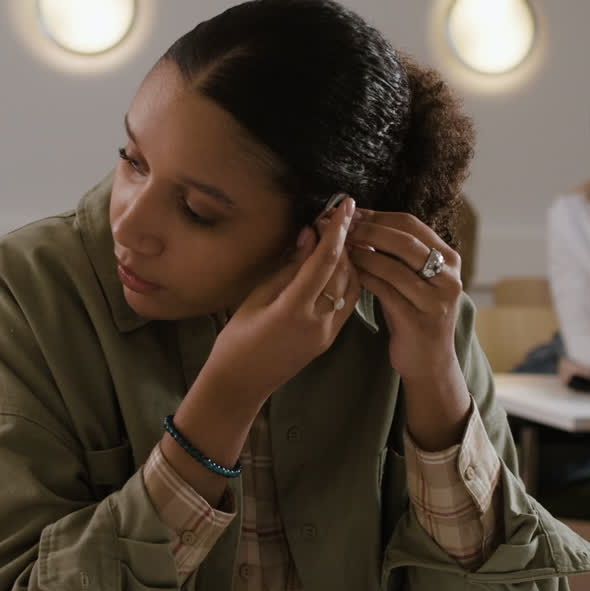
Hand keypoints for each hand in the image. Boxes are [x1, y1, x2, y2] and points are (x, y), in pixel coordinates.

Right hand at [206, 198, 360, 406]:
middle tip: (333, 217)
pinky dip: (348, 278)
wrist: (240, 384)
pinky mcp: (330, 339)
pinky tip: (338, 264)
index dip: (337, 230)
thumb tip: (309, 235)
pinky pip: (349, 302)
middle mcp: (317, 322)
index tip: (345, 205)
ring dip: (349, 259)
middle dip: (343, 240)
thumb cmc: (237, 340)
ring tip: (337, 237)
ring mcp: (327, 333)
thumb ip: (288, 267)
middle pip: (343, 271)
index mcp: (293, 310)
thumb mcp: (256, 298)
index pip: (325, 261)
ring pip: (352, 286)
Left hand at [347, 209, 470, 448]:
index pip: (411, 224)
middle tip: (342, 227)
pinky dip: (366, 278)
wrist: (429, 361)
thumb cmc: (414, 313)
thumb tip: (362, 220)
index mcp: (449, 259)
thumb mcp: (414, 279)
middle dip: (369, 231)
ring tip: (341, 248)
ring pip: (394, 266)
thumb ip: (398, 253)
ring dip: (363, 254)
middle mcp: (448, 277)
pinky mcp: (420, 320)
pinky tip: (349, 272)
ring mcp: (437, 299)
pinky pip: (387, 291)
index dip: (378, 216)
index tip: (351, 214)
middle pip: (404, 241)